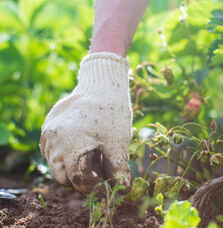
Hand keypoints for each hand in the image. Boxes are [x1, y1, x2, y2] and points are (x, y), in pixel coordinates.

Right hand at [40, 53, 131, 193]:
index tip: (110, 186)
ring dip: (75, 170)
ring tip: (95, 158)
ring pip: (58, 167)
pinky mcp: (47, 131)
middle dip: (84, 180)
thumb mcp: (118, 142)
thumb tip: (122, 190)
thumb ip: (118, 170)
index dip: (96, 187)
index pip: (80, 180)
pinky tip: (85, 148)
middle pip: (65, 177)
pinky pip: (54, 154)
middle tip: (103, 173)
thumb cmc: (112, 113)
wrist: (100, 85)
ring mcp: (47, 136)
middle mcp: (54, 142)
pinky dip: (68, 158)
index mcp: (71, 145)